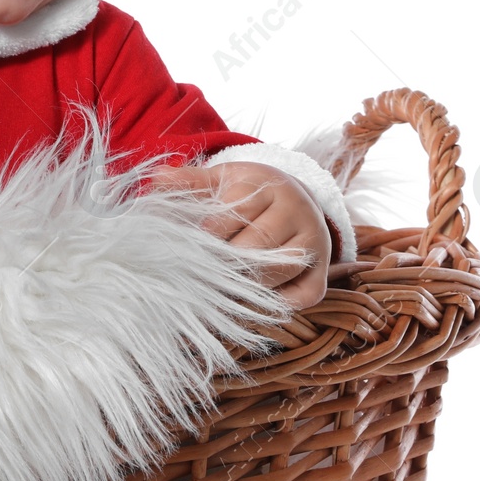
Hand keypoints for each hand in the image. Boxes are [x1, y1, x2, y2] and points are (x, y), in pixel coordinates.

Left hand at [149, 161, 331, 308]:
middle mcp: (298, 212)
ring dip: (246, 283)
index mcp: (270, 186)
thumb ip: (191, 181)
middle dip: (225, 261)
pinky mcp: (323, 273)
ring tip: (216, 289)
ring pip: (280, 269)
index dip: (211, 230)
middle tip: (197, 274)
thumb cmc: (249, 193)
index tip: (190, 244)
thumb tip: (156, 177)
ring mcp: (315, 243)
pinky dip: (277, 304)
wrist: (296, 200)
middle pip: (259, 243)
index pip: (238, 211)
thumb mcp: (223, 179)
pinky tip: (250, 302)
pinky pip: (304, 295)